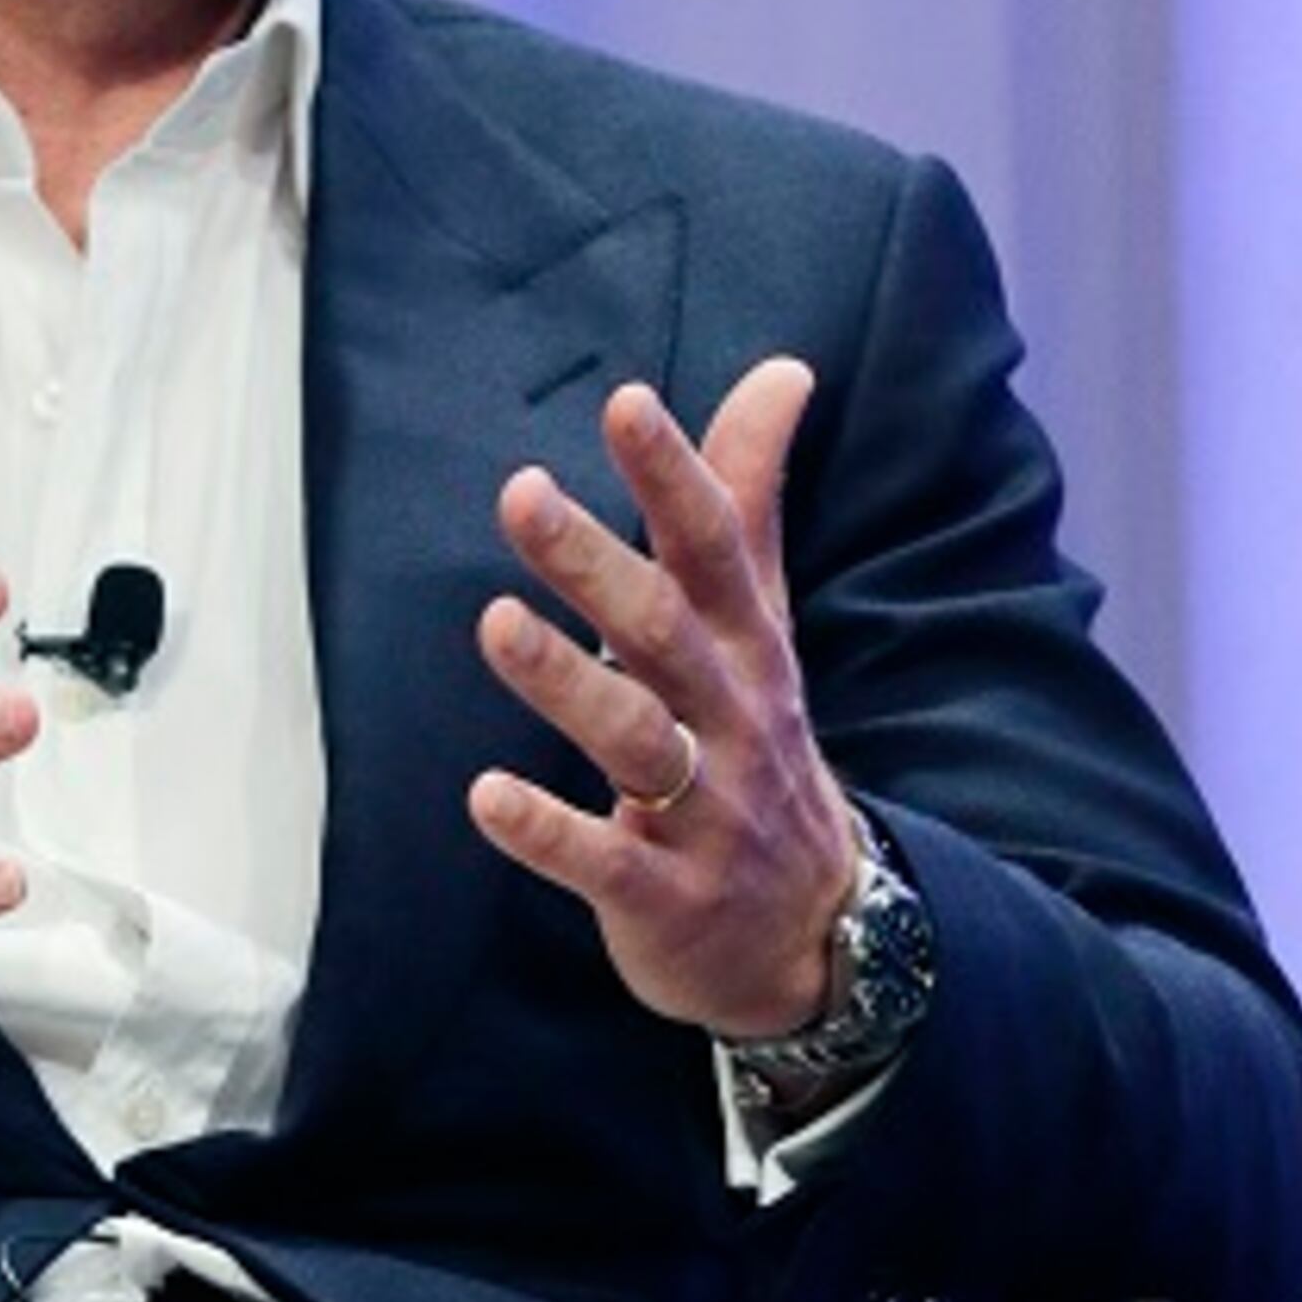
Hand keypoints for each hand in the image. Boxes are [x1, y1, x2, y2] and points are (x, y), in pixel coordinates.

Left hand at [465, 358, 852, 1039]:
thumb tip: (783, 368)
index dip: (674, 474)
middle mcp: (729, 715)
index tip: (627, 401)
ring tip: (495, 623)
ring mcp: (702, 810)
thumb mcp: (762, 619)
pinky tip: (486, 795)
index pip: (715, 544)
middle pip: (662, 628)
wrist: (816, 933)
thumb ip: (748, 495)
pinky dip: (547, 831)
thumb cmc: (757, 744)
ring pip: (633, 737)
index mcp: (745, 644)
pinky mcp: (664, 894)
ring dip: (565, 681)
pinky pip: (604, 861)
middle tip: (521, 493)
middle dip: (594, 561)